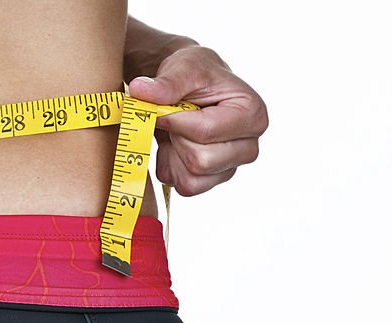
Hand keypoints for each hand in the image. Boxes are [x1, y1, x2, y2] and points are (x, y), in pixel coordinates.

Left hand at [127, 45, 268, 196]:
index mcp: (252, 114)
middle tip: (174, 120)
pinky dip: (170, 168)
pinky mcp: (212, 181)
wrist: (193, 89)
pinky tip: (175, 147)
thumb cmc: (196, 76)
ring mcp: (231, 167)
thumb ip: (166, 82)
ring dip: (172, 155)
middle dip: (176, 139)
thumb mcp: (183, 67)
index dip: (174, 122)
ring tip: (176, 132)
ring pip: (190, 179)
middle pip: (199, 161)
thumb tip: (139, 90)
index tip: (162, 108)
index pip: (205, 132)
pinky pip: (183, 187)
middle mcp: (248, 146)